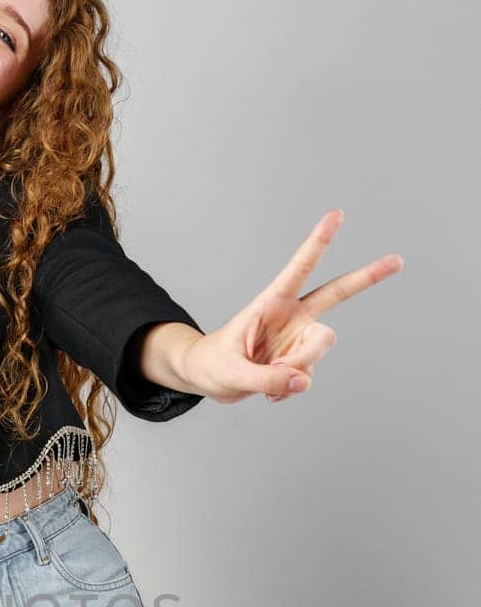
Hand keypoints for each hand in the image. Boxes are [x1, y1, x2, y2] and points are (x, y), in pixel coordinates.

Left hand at [180, 211, 403, 403]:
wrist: (208, 380)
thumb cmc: (212, 365)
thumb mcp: (230, 374)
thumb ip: (266, 378)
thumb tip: (302, 381)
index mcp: (271, 303)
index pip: (299, 269)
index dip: (318, 243)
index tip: (337, 215)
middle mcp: (292, 317)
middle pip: (336, 294)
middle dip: (367, 276)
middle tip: (398, 260)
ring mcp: (298, 339)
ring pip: (318, 351)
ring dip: (295, 371)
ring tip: (265, 380)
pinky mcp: (300, 361)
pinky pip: (306, 378)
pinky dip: (289, 389)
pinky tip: (270, 390)